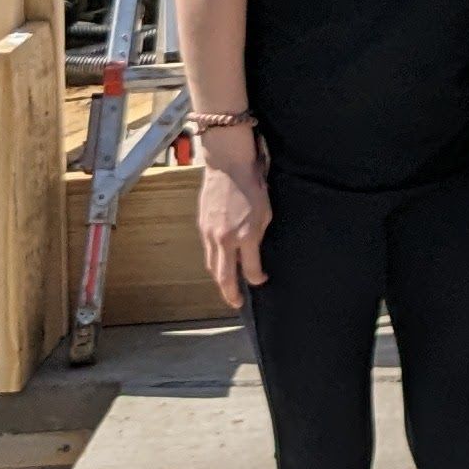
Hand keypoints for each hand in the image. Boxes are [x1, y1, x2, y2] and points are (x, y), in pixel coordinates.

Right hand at [194, 145, 269, 307]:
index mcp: (246, 236)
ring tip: (228, 287)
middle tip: (236, 303)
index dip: (257, 280)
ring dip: (220, 280)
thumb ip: (258, 235)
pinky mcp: (202, 227)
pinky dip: (214, 262)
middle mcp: (226, 239)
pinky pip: (208, 251)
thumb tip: (254, 251)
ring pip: (212, 266)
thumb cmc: (252, 185)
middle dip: (230, 293)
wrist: (228, 166)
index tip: (261, 281)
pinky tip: (220, 264)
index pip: (251, 270)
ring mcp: (211, 234)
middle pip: (224, 277)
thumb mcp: (265, 212)